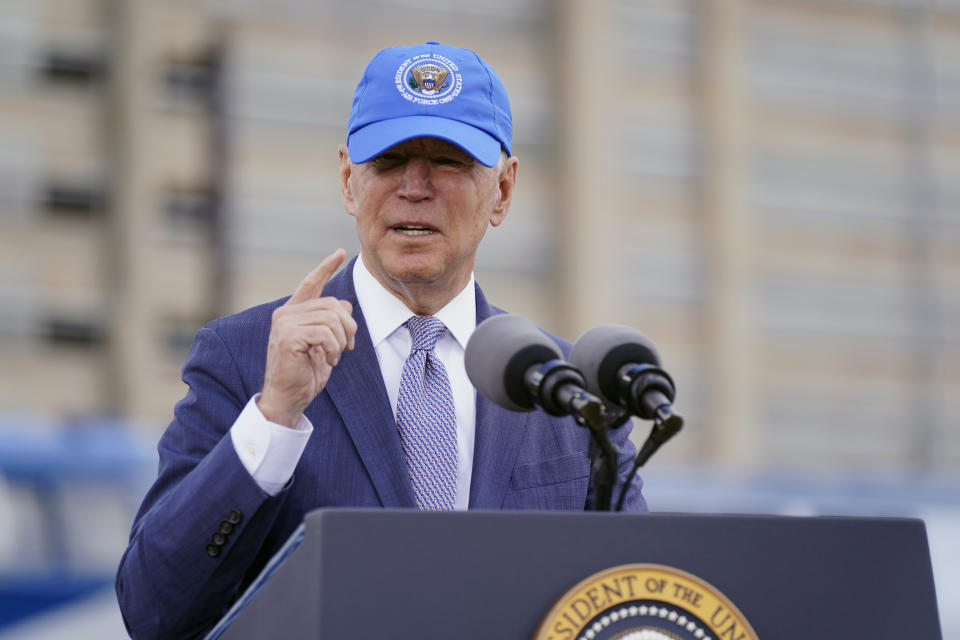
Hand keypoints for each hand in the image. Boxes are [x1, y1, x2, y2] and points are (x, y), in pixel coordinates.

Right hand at [258, 249, 357, 426]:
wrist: (287, 398)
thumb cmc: (304, 373)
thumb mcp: (323, 345)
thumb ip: (330, 324)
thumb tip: (345, 304)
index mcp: (292, 313)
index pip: (310, 284)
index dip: (326, 268)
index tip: (340, 253)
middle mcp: (286, 314)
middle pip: (333, 305)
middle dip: (348, 327)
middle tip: (348, 347)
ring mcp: (285, 324)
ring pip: (332, 318)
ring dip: (341, 340)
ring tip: (335, 356)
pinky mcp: (289, 336)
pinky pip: (325, 333)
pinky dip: (334, 348)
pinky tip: (328, 360)